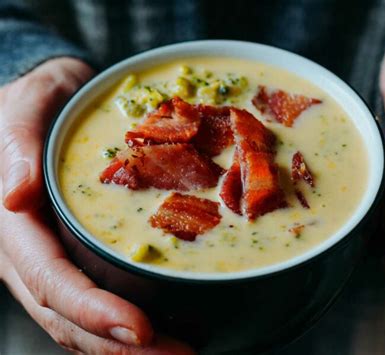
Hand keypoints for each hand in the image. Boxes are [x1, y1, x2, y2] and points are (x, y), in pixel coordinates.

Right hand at [0, 58, 193, 353]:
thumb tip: (14, 196)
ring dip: (127, 347)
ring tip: (180, 352)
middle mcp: (31, 254)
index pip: (50, 281)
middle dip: (121, 347)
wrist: (51, 105)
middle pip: (69, 317)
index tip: (141, 330)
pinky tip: (166, 328)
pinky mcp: (75, 257)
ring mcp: (53, 260)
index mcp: (13, 225)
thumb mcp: (28, 106)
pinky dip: (126, 325)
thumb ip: (18, 143)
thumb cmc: (39, 102)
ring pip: (81, 321)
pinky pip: (97, 300)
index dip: (92, 311)